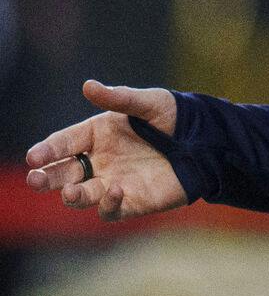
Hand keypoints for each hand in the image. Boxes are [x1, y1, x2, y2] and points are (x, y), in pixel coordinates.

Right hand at [25, 80, 186, 220]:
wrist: (207, 140)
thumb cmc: (175, 117)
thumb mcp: (149, 103)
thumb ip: (119, 98)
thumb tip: (88, 85)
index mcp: (97, 134)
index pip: (63, 144)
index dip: (48, 151)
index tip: (35, 157)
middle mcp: (100, 161)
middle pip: (63, 173)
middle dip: (45, 177)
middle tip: (35, 179)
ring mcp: (113, 182)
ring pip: (81, 196)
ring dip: (71, 196)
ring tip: (70, 190)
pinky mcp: (132, 201)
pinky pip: (111, 210)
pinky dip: (108, 204)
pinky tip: (114, 191)